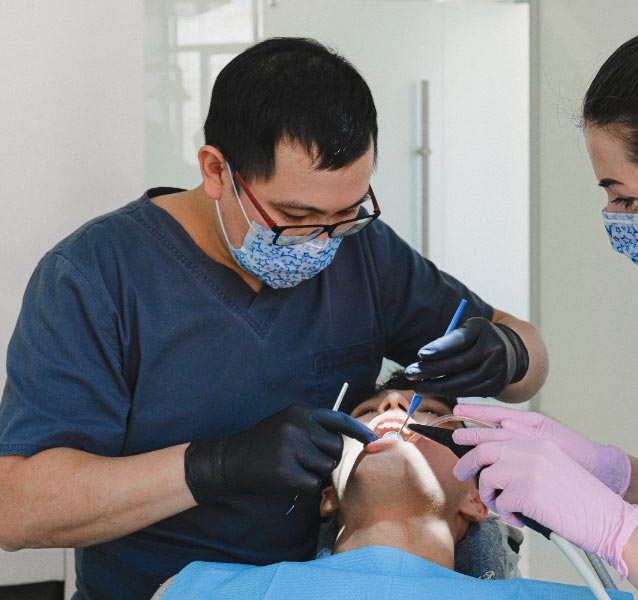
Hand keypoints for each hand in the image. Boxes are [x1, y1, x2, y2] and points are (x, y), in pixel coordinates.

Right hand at [184, 404, 377, 500]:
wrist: (230, 459)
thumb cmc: (264, 444)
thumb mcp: (287, 423)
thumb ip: (313, 427)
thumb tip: (347, 440)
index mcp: (300, 412)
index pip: (339, 419)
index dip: (359, 431)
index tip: (374, 441)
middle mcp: (297, 425)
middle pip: (336, 447)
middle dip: (328, 458)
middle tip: (308, 461)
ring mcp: (291, 446)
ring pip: (325, 467)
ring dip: (315, 473)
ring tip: (294, 467)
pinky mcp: (285, 469)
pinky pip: (312, 484)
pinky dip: (304, 486)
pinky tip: (286, 478)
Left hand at [404, 317, 528, 396]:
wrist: (511, 352)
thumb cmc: (478, 338)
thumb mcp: (467, 330)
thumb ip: (448, 340)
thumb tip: (423, 358)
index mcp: (483, 329)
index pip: (459, 340)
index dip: (439, 348)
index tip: (420, 355)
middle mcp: (494, 349)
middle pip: (458, 364)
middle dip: (431, 371)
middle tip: (410, 374)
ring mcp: (498, 370)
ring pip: (462, 382)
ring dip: (437, 387)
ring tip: (418, 387)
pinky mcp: (496, 386)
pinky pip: (468, 392)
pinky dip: (449, 392)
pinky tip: (435, 391)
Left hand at [453, 433, 637, 577]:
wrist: (605, 517)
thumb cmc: (577, 497)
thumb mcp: (549, 463)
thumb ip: (522, 456)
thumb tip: (489, 463)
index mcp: (536, 440)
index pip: (495, 431)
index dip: (472, 434)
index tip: (457, 437)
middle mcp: (530, 449)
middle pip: (483, 450)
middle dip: (467, 463)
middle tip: (459, 473)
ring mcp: (527, 469)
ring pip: (488, 478)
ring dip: (490, 496)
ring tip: (505, 506)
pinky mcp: (526, 492)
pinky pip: (501, 503)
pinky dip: (507, 515)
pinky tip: (522, 518)